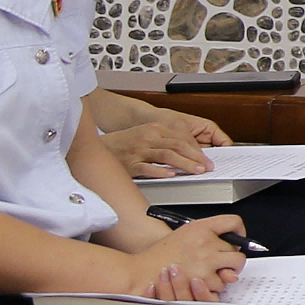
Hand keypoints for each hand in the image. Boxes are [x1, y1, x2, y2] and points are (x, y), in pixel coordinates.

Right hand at [102, 110, 227, 177]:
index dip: (197, 149)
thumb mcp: (145, 135)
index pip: (181, 139)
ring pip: (166, 156)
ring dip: (184, 164)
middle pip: (177, 146)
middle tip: (207, 167)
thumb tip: (187, 152)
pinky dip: (160, 171)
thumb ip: (164, 141)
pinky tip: (170, 175)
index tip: (207, 159)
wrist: (97, 148)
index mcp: (154, 130)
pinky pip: (147, 168)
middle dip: (196, 157)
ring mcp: (138, 151)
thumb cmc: (123, 143)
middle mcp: (148, 138)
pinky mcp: (129, 164)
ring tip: (196, 171)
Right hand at [123, 216, 247, 300]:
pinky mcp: (203, 280)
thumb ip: (212, 235)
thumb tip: (236, 244)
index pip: (233, 222)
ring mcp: (206, 261)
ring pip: (231, 272)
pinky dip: (213, 287)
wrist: (143, 271)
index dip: (239, 231)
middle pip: (238, 253)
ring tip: (205, 274)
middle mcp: (206, 242)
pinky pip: (220, 285)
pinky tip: (201, 282)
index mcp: (201, 227)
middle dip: (232, 261)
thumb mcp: (186, 233)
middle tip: (223, 264)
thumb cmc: (162, 254)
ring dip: (221, 276)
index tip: (237, 238)